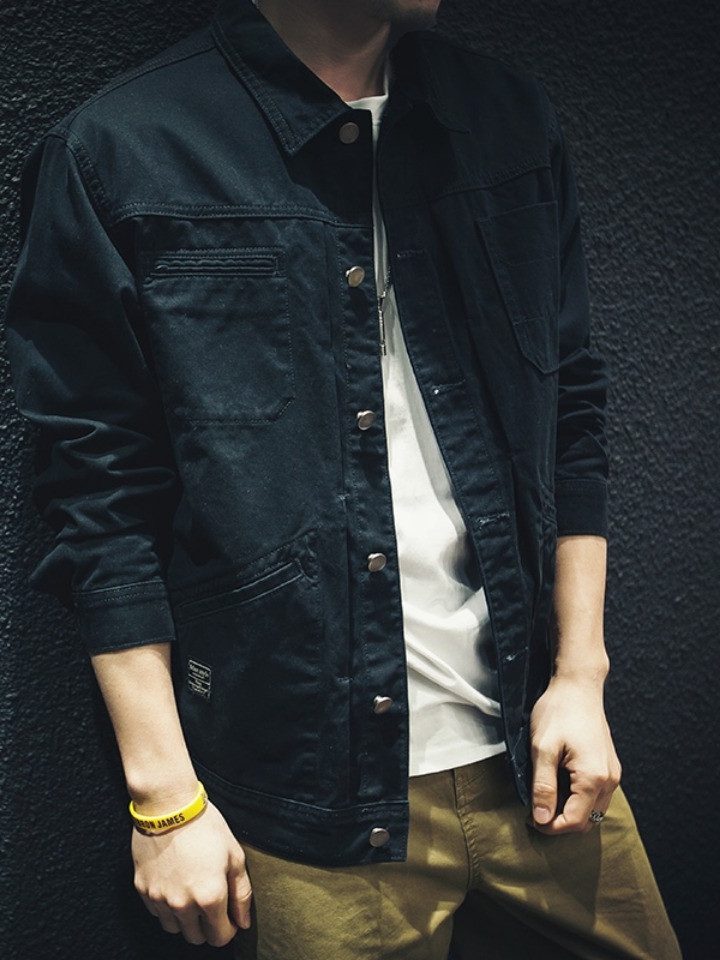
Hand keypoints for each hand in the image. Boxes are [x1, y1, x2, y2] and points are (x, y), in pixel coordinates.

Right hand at [132, 800, 251, 945]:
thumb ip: (241, 893)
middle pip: (197, 938)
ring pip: (174, 929)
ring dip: (185, 919)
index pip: (220, 937)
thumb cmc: (205, 826)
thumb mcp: (234, 855)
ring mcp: (159, 898)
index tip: (229, 916)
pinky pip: (156, 912)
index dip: (228, 928)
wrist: (168, 806)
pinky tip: (175, 883)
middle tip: (211, 901)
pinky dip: (166, 906)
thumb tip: (243, 922)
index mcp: (209, 897)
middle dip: (207, 925)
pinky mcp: (142, 889)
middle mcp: (182, 904)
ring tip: (191, 892)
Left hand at [529, 674, 621, 834]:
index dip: (550, 826)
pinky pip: (596, 796)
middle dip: (560, 822)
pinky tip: (559, 785)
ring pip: (593, 810)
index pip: (574, 821)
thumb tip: (541, 818)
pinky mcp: (609, 767)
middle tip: (534, 810)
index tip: (528, 818)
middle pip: (586, 821)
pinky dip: (578, 799)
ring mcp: (612, 774)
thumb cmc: (558, 712)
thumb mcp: (542, 748)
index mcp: (593, 777)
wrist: (578, 686)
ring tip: (545, 797)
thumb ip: (543, 786)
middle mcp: (610, 780)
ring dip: (569, 811)